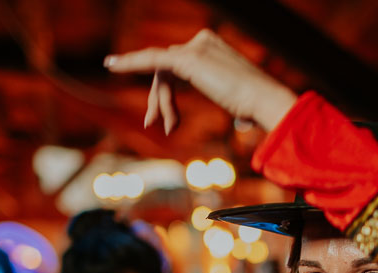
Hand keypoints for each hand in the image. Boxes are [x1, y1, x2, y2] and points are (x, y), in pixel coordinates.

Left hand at [105, 30, 297, 133]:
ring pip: (161, 74)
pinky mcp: (187, 59)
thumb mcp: (245, 103)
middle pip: (165, 70)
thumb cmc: (260, 108)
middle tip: (153, 125)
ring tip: (166, 126)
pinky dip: (129, 62)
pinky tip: (112, 65)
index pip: (178, 69)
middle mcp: (202, 41)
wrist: (265, 101)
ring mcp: (195, 47)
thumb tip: (245, 119)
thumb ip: (238, 103)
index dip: (167, 96)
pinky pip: (152, 60)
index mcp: (213, 48)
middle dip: (159, 100)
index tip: (166, 124)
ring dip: (160, 102)